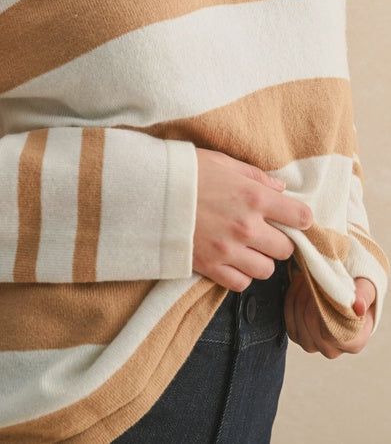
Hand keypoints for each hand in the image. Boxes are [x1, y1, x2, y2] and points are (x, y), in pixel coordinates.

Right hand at [192, 148, 312, 290]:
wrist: (146, 191)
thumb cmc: (184, 172)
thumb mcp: (222, 162)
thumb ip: (254, 176)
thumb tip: (280, 189)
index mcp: (253, 197)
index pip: (300, 216)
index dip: (300, 217)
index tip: (292, 217)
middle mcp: (246, 227)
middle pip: (285, 249)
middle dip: (279, 240)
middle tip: (264, 231)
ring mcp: (228, 250)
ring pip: (266, 270)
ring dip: (260, 260)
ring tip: (246, 247)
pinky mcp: (210, 267)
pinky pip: (240, 284)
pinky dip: (240, 275)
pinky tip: (231, 260)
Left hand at [284, 273, 375, 357]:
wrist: (346, 299)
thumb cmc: (357, 296)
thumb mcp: (366, 290)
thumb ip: (363, 296)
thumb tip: (358, 307)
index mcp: (352, 343)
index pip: (331, 331)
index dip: (323, 305)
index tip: (324, 285)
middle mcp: (331, 350)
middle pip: (310, 322)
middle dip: (309, 294)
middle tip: (314, 277)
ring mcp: (311, 345)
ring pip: (297, 317)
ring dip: (299, 293)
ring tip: (309, 278)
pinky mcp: (296, 336)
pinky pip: (287, 315)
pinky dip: (291, 296)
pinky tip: (300, 285)